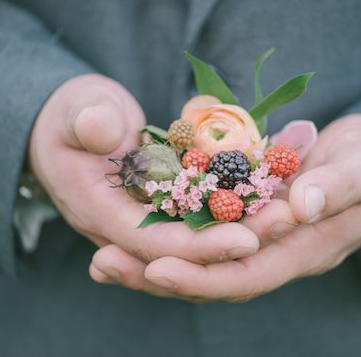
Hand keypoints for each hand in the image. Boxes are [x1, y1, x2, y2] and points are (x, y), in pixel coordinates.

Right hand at [28, 75, 261, 288]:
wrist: (73, 126)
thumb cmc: (72, 115)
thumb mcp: (75, 109)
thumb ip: (87, 120)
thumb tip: (101, 130)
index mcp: (99, 212)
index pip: (152, 243)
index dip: (198, 246)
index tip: (246, 240)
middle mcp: (127, 229)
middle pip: (184, 251)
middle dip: (235, 243)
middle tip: (284, 224)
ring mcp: (148, 221)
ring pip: (199, 239)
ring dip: (244, 230)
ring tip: (288, 214)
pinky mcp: (166, 209)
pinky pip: (202, 218)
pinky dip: (235, 211)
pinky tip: (272, 198)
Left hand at [92, 114, 360, 300]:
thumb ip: (335, 187)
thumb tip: (298, 206)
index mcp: (303, 249)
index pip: (247, 273)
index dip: (203, 275)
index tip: (156, 266)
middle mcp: (273, 253)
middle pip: (211, 277)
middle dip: (158, 276)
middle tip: (103, 264)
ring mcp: (256, 239)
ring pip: (199, 262)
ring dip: (150, 261)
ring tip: (100, 258)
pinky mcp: (244, 219)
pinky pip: (201, 234)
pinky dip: (166, 235)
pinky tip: (129, 227)